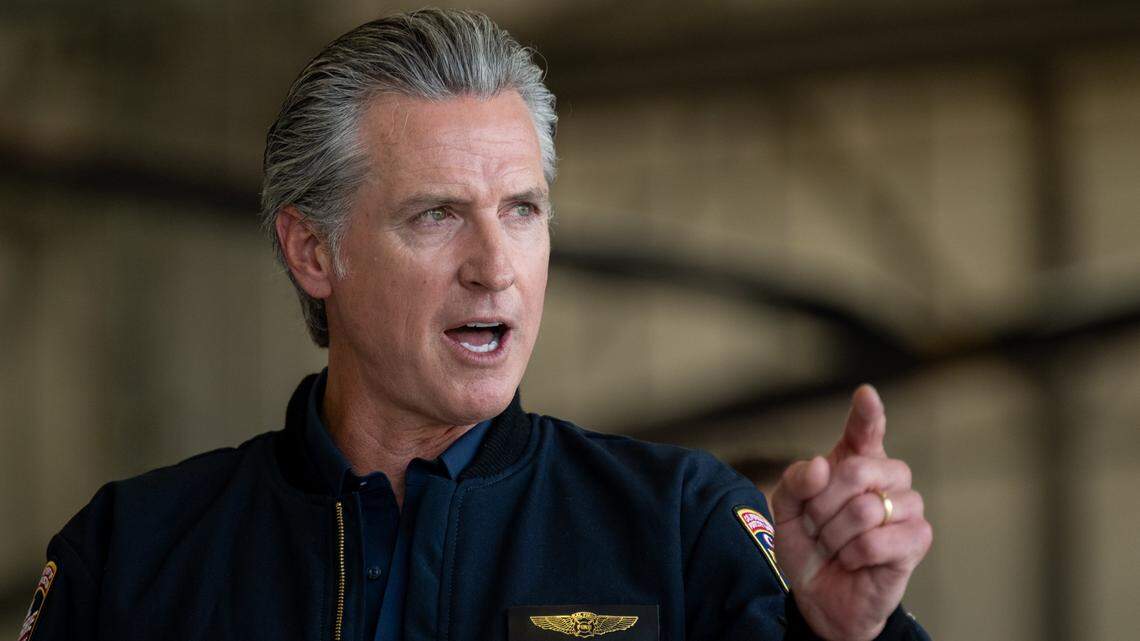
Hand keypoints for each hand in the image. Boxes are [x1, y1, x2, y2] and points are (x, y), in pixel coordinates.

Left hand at [769, 385, 932, 640]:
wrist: (819, 595)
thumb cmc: (808, 545)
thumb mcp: (785, 510)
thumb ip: (795, 481)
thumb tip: (821, 465)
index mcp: (855, 461)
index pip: (865, 430)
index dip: (867, 413)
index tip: (865, 395)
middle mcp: (887, 477)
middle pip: (857, 471)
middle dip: (823, 505)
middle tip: (817, 526)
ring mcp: (907, 507)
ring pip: (865, 509)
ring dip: (836, 535)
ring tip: (836, 546)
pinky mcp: (917, 539)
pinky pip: (878, 540)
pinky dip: (854, 555)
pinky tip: (855, 561)